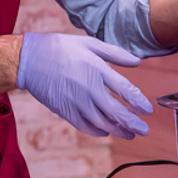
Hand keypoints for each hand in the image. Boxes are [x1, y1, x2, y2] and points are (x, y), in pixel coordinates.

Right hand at [16, 33, 152, 139]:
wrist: (30, 60)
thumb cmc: (60, 48)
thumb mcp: (89, 43)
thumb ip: (115, 53)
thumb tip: (137, 62)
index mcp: (97, 70)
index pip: (125, 90)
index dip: (139, 102)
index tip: (148, 110)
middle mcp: (89, 89)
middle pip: (117, 112)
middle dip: (133, 123)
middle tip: (144, 130)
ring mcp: (77, 102)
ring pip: (103, 123)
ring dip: (118, 131)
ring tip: (129, 134)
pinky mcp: (66, 111)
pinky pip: (85, 126)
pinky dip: (98, 131)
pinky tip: (105, 131)